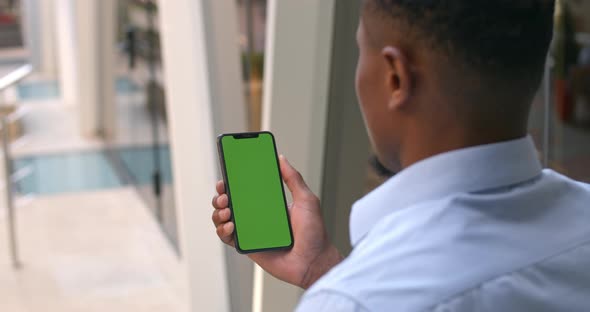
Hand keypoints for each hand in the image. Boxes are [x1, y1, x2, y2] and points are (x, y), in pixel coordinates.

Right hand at [211, 155, 341, 288]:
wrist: (313, 261)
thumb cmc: (313, 233)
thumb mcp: (306, 199)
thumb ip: (293, 178)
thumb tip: (281, 158)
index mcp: (268, 202)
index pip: (245, 188)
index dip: (233, 181)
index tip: (227, 175)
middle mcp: (256, 215)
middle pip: (229, 201)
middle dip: (221, 195)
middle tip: (224, 194)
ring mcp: (250, 230)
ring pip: (223, 218)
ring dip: (219, 212)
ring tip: (227, 212)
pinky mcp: (246, 246)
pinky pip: (227, 237)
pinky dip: (223, 230)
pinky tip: (231, 226)